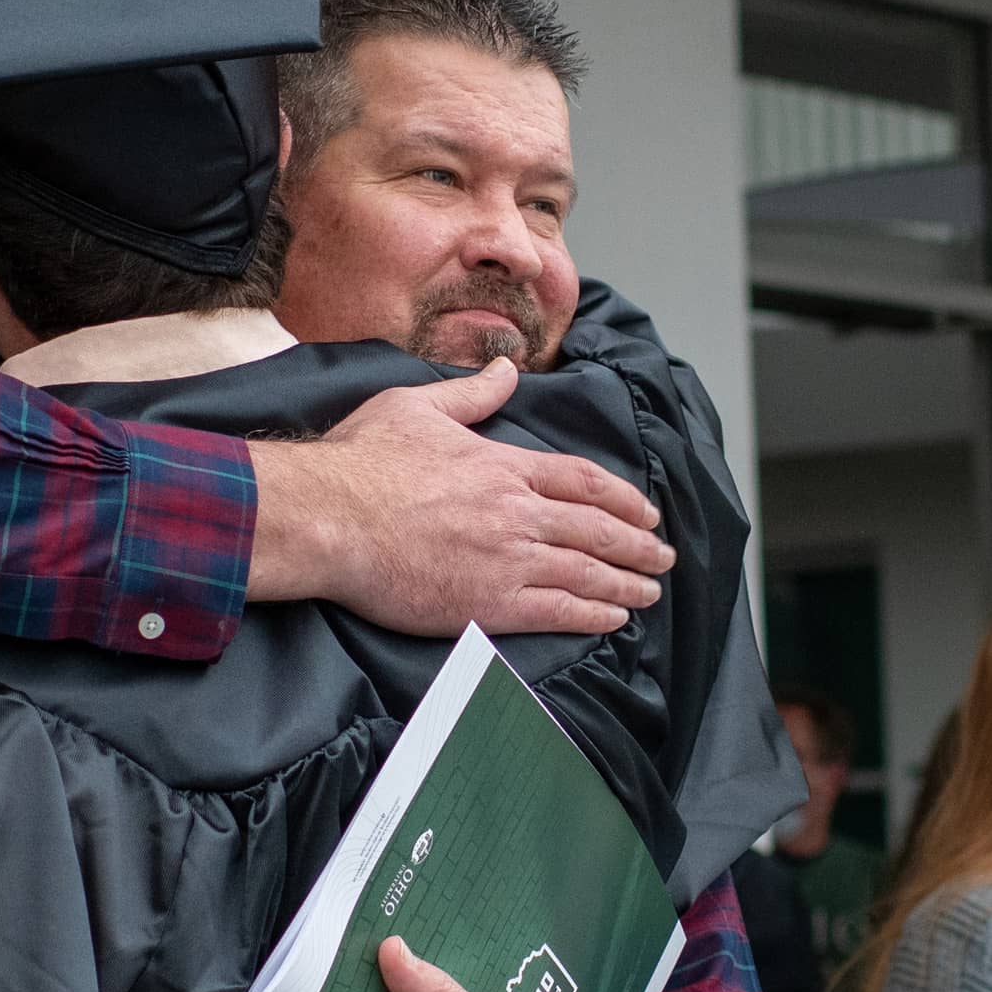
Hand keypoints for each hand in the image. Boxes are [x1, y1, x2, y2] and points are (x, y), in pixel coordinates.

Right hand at [245, 359, 671, 636]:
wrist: (328, 517)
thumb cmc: (361, 462)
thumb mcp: (416, 407)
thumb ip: (470, 394)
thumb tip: (506, 370)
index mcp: (502, 465)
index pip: (581, 479)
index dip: (621, 497)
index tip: (645, 511)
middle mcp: (516, 511)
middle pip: (596, 528)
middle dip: (637, 545)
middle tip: (663, 557)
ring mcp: (506, 558)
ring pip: (585, 572)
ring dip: (625, 585)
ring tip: (649, 594)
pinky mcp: (488, 602)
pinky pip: (557, 611)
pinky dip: (592, 616)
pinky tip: (612, 620)